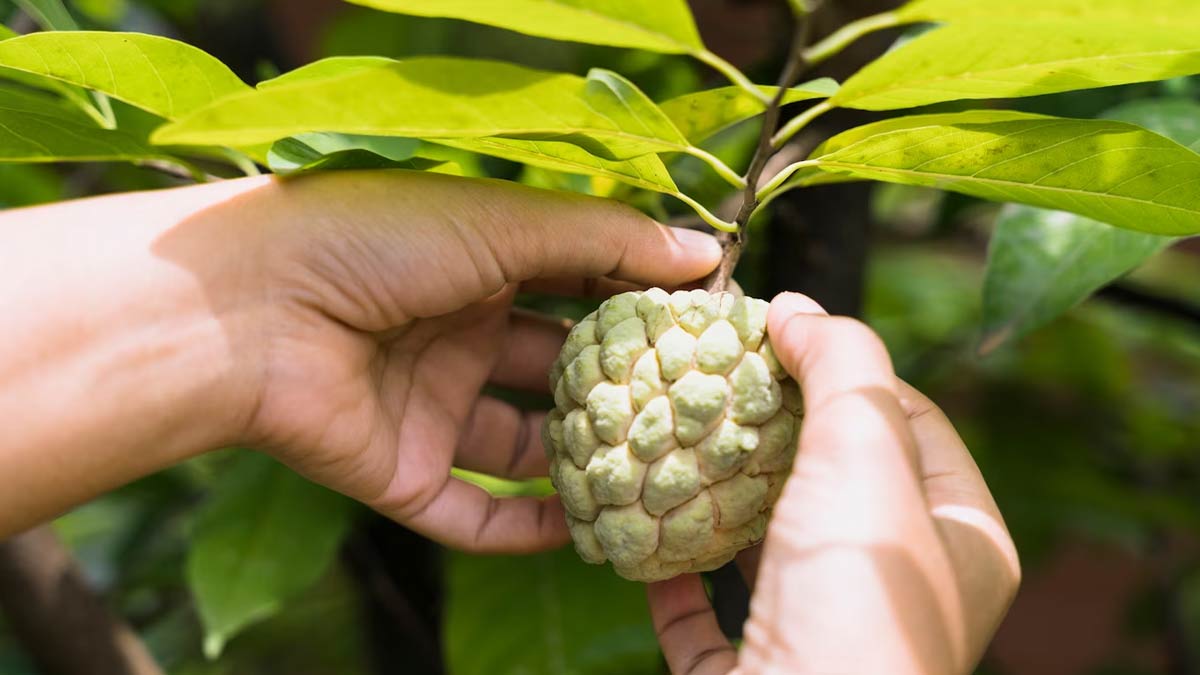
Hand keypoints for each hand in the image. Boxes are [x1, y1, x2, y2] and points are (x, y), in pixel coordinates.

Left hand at [0, 170, 718, 544]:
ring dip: (586, 465)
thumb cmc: (377, 240)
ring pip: (526, 451)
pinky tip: (590, 531)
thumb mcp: (507, 222)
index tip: (712, 326)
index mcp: (479, 267)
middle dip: (624, 391)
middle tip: (700, 411)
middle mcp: (458, 338)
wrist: (251, 309)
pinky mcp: (401, 474)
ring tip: (662, 479)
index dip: (640, 305)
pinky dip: (528, 529)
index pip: (579, 290)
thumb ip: (606, 241)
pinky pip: (476, 515)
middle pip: (560, 375)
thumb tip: (706, 253)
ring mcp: (429, 409)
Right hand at [645, 294, 1020, 673]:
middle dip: (768, 425)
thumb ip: (842, 366)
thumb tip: (798, 309)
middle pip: (830, 476)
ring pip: (764, 542)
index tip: (776, 331)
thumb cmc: (854, 603)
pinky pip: (709, 611)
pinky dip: (675, 568)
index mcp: (962, 541)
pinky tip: (645, 528)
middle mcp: (899, 589)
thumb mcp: (866, 457)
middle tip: (712, 376)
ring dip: (716, 492)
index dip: (846, 366)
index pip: (912, 419)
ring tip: (670, 436)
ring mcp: (824, 633)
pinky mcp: (752, 673)